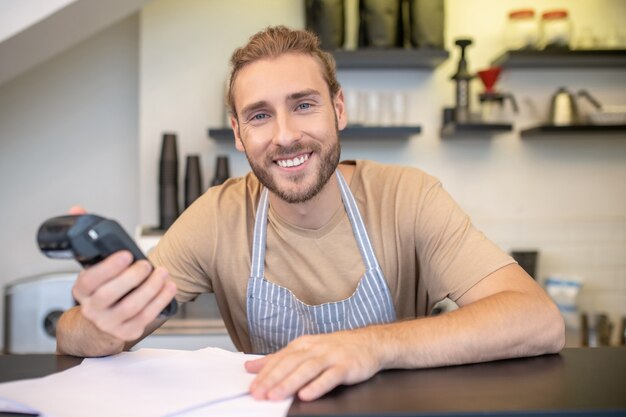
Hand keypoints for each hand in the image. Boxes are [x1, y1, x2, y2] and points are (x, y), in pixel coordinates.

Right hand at [68, 206, 176, 341]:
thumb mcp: (91, 267)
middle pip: (110, 294)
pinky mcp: (127, 332)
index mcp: (82, 290)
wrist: (98, 327)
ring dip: (151, 288)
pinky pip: (146, 317)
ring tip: (162, 273)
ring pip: (131, 307)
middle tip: (146, 265)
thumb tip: (77, 209)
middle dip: (133, 277)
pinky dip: (160, 301)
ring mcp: (110, 323)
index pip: (90, 279)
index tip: (127, 254)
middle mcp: (93, 309)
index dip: (109, 266)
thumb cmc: (100, 291)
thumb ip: (88, 238)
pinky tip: (168, 287)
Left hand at [245, 329, 382, 401]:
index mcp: (303, 344)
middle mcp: (315, 348)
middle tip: (258, 393)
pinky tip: (306, 394)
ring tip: (276, 395)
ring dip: (290, 383)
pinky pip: (330, 376)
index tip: (252, 387)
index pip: (279, 358)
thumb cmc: (335, 349)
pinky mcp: (346, 366)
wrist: (369, 343)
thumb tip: (251, 366)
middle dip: (272, 379)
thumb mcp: (305, 350)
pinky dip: (317, 386)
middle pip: (290, 363)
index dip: (264, 373)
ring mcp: (331, 356)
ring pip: (307, 369)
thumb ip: (279, 359)